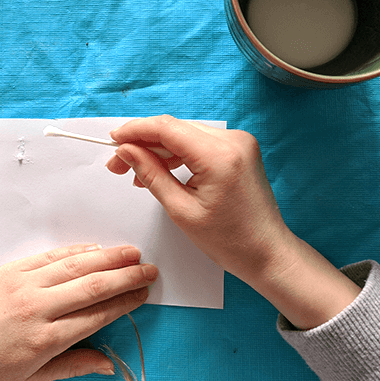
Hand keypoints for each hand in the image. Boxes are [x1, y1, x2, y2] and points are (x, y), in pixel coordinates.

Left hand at [0, 244, 157, 380]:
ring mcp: (24, 284)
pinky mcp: (12, 269)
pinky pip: (50, 255)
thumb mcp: (34, 378)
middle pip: (93, 285)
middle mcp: (39, 307)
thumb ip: (75, 366)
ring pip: (75, 265)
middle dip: (126, 276)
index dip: (125, 302)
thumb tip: (109, 364)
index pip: (97, 314)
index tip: (143, 294)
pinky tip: (95, 248)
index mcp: (46, 338)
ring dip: (107, 257)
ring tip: (131, 252)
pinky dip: (76, 250)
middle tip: (149, 269)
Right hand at [106, 115, 358, 329]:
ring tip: (134, 172)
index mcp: (218, 154)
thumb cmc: (228, 240)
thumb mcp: (181, 210)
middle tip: (116, 165)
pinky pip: (199, 142)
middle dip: (143, 143)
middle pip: (174, 129)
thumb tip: (125, 150)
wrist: (267, 252)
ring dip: (158, 150)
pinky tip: (159, 170)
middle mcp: (232, 140)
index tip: (112, 140)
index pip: (166, 128)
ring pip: (185, 134)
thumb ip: (151, 174)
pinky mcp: (239, 148)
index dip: (135, 131)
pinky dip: (177, 154)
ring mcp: (238, 142)